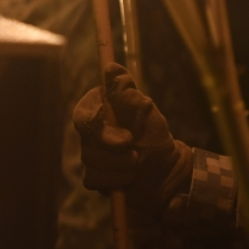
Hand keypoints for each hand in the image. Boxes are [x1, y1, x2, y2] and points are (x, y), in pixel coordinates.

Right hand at [71, 63, 191, 215]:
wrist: (165, 171)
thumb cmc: (154, 136)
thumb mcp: (145, 111)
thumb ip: (126, 91)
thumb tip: (111, 68)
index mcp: (102, 110)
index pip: (83, 112)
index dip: (88, 118)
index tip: (98, 123)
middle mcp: (93, 131)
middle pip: (86, 139)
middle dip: (112, 146)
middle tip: (133, 149)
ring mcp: (91, 154)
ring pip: (90, 161)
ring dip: (118, 165)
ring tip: (136, 163)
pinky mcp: (95, 176)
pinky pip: (94, 179)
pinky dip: (114, 181)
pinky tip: (128, 178)